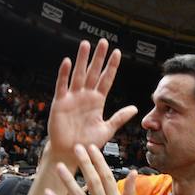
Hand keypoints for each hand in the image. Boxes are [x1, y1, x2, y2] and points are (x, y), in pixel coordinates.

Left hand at [44, 144, 137, 194]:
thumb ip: (130, 191)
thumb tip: (134, 171)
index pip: (107, 178)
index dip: (99, 162)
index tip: (91, 148)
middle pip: (94, 183)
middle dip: (85, 164)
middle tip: (76, 147)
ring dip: (68, 181)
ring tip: (59, 166)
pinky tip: (47, 194)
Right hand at [47, 39, 136, 161]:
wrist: (71, 153)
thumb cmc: (88, 142)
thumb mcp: (107, 129)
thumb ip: (119, 117)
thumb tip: (134, 108)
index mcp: (98, 101)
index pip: (106, 79)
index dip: (111, 66)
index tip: (117, 53)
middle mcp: (85, 96)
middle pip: (93, 72)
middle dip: (98, 57)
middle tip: (103, 42)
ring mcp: (72, 98)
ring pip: (78, 74)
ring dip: (82, 60)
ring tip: (85, 44)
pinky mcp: (60, 103)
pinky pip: (62, 85)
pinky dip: (64, 74)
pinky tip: (68, 62)